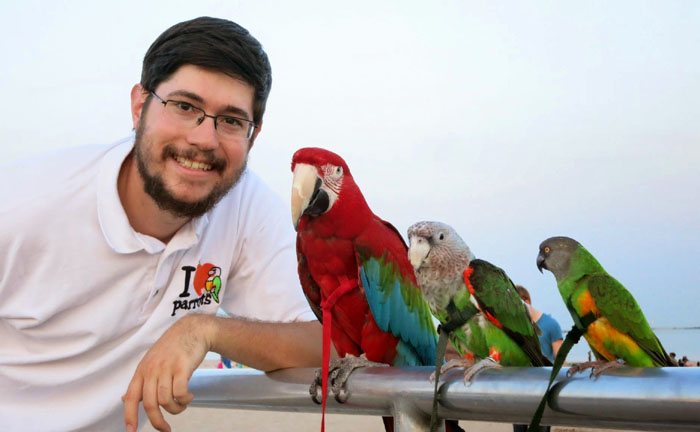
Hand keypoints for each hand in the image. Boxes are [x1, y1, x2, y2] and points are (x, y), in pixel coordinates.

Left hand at [122, 314, 212, 431]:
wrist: (192, 330)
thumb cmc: (173, 347)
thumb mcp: (151, 362)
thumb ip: (141, 381)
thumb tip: (125, 399)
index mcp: (142, 370)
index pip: (132, 397)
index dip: (129, 416)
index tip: (130, 431)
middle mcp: (152, 370)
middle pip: (150, 403)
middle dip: (158, 421)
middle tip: (166, 429)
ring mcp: (167, 368)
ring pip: (166, 400)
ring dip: (176, 409)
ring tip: (182, 405)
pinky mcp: (182, 367)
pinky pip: (180, 392)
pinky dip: (185, 399)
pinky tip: (189, 396)